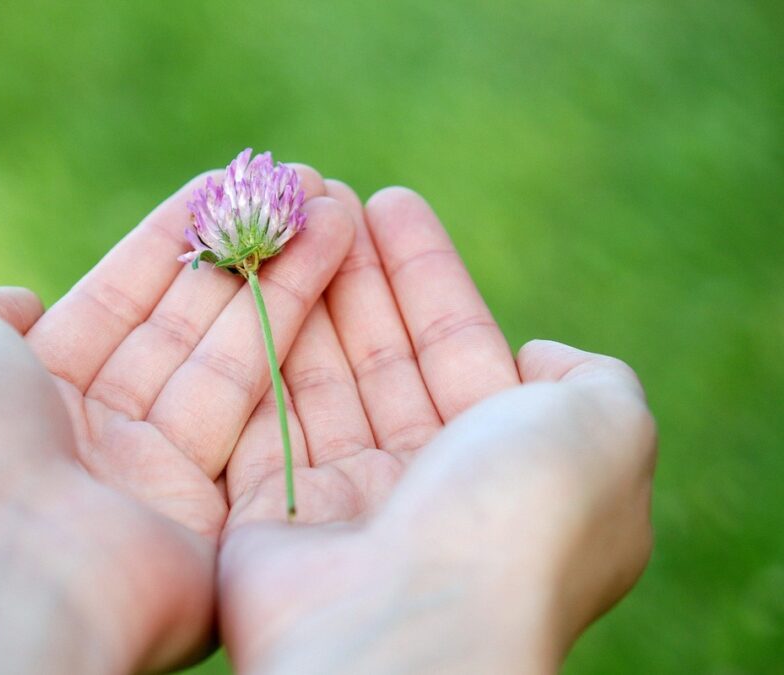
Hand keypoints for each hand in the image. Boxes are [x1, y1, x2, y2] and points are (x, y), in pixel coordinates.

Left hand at [0, 170, 353, 673]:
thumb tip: (29, 304)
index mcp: (30, 398)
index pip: (116, 303)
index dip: (171, 242)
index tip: (224, 187)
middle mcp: (97, 440)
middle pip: (185, 328)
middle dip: (241, 254)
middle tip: (299, 188)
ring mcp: (159, 482)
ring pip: (234, 362)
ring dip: (284, 280)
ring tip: (332, 205)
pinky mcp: (217, 520)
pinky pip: (264, 417)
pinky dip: (293, 335)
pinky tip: (326, 263)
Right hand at [218, 186, 656, 672]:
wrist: (408, 629)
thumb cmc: (515, 519)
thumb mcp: (606, 429)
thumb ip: (591, 382)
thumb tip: (532, 359)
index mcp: (505, 468)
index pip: (460, 347)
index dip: (428, 273)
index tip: (392, 201)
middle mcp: (427, 487)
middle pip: (384, 357)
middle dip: (358, 275)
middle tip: (323, 194)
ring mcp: (348, 506)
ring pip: (321, 381)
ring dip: (307, 299)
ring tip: (286, 220)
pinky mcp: (274, 520)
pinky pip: (263, 421)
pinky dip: (258, 355)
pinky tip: (249, 289)